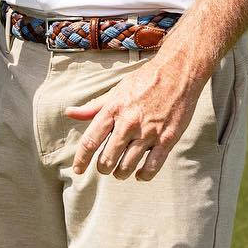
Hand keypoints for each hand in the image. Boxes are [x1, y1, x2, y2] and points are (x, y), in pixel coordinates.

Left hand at [65, 52, 207, 180]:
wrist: (178, 71)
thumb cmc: (144, 80)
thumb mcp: (116, 91)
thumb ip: (93, 107)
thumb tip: (69, 113)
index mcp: (113, 110)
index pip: (90, 141)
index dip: (81, 159)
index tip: (77, 170)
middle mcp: (128, 123)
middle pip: (107, 158)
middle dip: (103, 168)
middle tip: (105, 167)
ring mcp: (149, 132)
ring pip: (127, 166)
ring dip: (121, 173)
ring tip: (120, 172)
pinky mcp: (167, 139)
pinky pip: (152, 166)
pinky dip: (143, 175)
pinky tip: (140, 175)